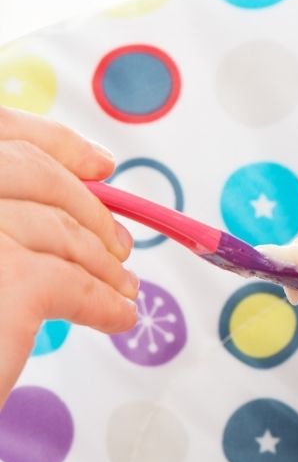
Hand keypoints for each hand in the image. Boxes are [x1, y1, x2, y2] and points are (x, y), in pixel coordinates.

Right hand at [0, 106, 139, 402]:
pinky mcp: (10, 279)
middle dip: (86, 207)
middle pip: (28, 172)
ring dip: (101, 262)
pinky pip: (73, 283)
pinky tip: (117, 318)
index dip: (54, 143)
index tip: (100, 165)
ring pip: (57, 230)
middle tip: (119, 245)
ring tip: (122, 288)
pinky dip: (103, 303)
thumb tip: (83, 183)